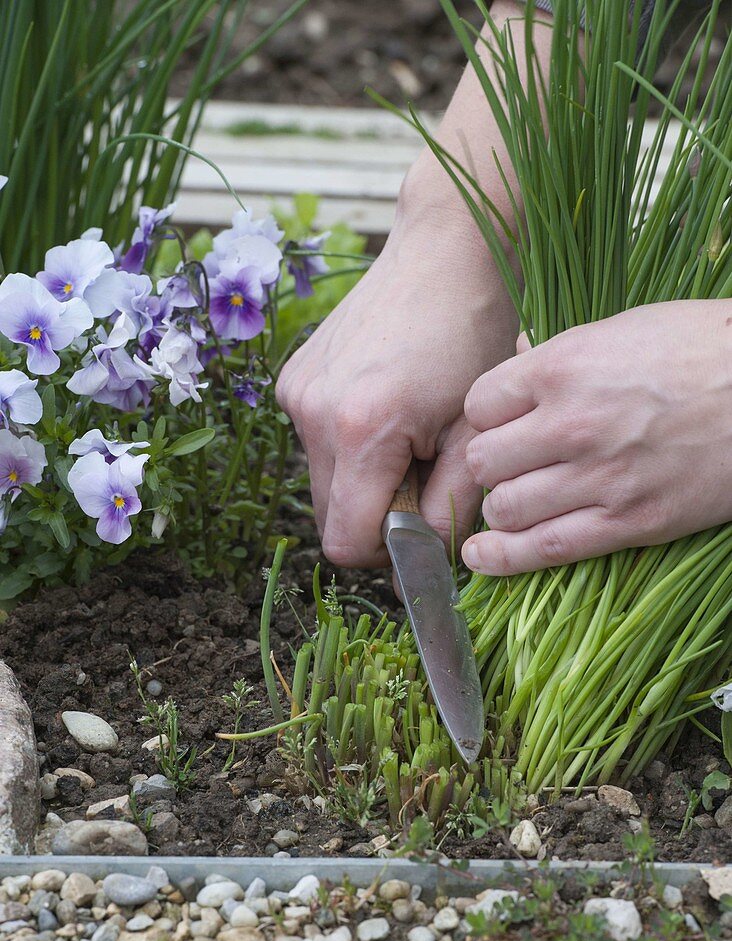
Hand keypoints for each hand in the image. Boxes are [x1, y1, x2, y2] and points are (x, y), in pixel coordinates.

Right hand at [276, 195, 515, 567]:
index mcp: (361, 431)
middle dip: (375, 515)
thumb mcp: (475, 430)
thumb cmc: (474, 333)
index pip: (346, 542)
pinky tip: (387, 405)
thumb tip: (429, 560)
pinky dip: (348, 445)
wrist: (446, 249)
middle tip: (424, 475)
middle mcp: (313, 414)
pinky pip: (316, 441)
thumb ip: (450, 506)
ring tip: (410, 434)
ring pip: (322, 481)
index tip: (422, 529)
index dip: (386, 553)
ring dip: (362, 480)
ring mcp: (296, 393)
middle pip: (328, 517)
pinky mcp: (293, 378)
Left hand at [462, 300, 731, 574]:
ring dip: (503, 508)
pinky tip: (481, 558)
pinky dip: (503, 558)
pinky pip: (544, 548)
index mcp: (565, 366)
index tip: (502, 423)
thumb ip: (562, 354)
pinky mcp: (628, 522)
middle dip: (490, 465)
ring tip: (516, 502)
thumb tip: (518, 361)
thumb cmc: (703, 350)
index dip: (486, 416)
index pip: (479, 405)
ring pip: (505, 508)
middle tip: (510, 465)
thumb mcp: (625, 329)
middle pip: (483, 460)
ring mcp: (599, 477)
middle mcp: (572, 423)